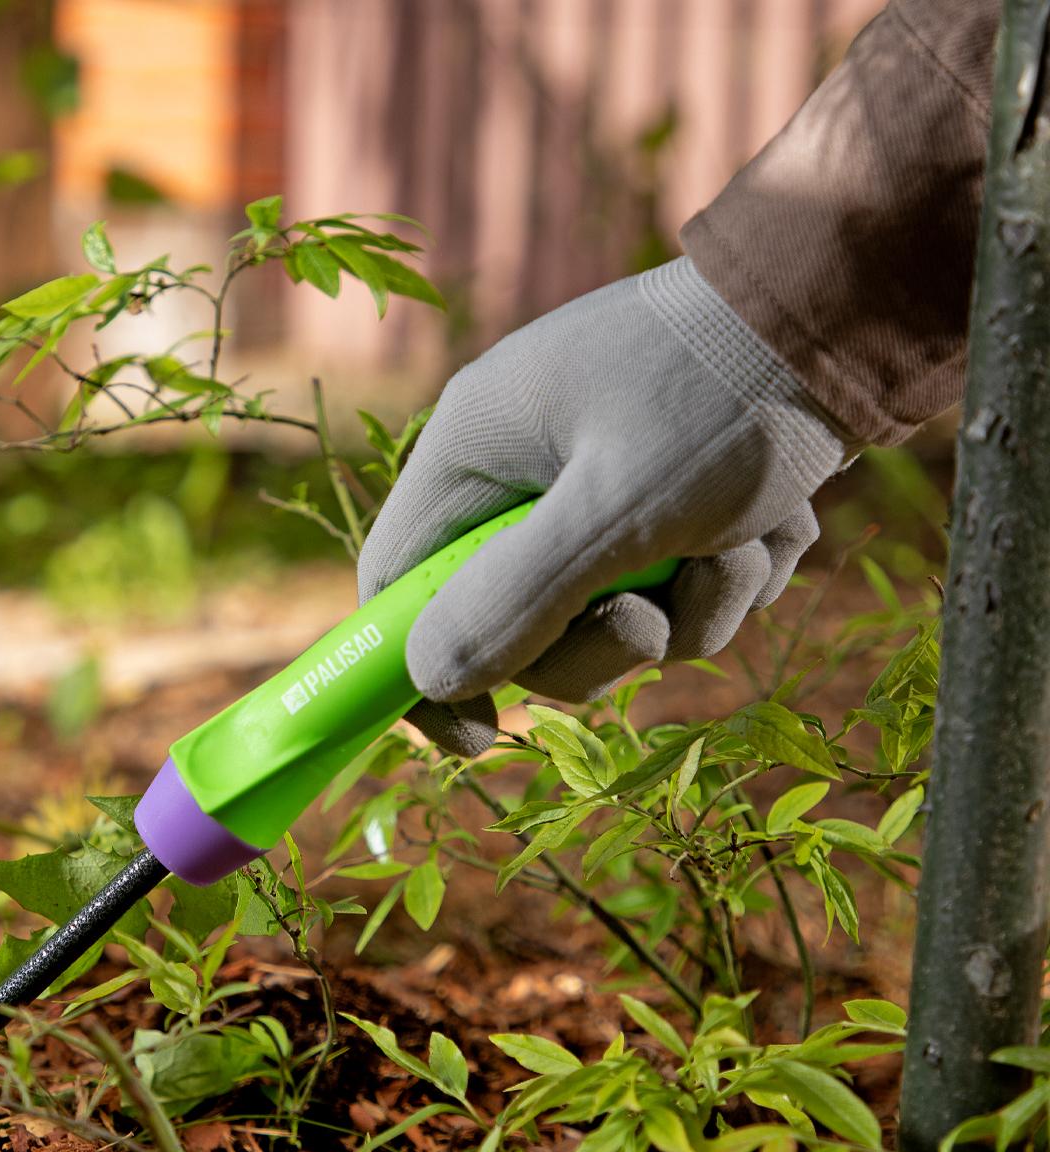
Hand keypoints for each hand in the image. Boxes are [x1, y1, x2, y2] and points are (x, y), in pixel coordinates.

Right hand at [357, 257, 855, 756]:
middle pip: (517, 620)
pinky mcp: (670, 492)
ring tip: (747, 542)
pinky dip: (731, 575)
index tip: (479, 736)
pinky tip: (775, 521)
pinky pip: (676, 585)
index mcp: (475, 450)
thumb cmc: (727, 392)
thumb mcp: (619, 507)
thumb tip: (432, 679)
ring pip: (611, 613)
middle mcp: (524, 467)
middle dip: (602, 640)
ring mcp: (598, 480)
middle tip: (656, 620)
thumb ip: (518, 598)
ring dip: (691, 608)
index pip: (399, 584)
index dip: (421, 668)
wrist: (861, 306)